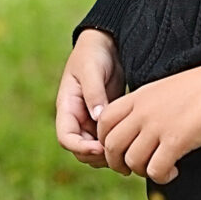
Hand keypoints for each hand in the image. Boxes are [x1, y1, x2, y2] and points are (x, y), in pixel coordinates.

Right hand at [56, 28, 123, 164]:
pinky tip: (134, 142)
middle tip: (121, 153)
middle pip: (81, 150)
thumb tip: (97, 118)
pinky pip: (110, 140)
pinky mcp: (107, 120)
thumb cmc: (93, 53)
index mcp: (67, 107)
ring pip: (96, 150)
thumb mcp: (91, 69)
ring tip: (129, 150)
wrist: (106, 43)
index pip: (66, 138)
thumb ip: (94, 93)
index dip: (81, 148)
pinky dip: (119, 145)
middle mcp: (78, 118)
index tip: (101, 148)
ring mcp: (92, 121)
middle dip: (98, 156)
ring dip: (110, 154)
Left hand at [97, 62, 200, 183]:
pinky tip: (173, 170)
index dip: (105, 142)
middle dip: (117, 163)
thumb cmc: (198, 88)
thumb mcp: (161, 91)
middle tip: (131, 169)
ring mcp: (158, 126)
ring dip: (142, 171)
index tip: (119, 151)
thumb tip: (135, 133)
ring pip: (132, 160)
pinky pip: (156, 169)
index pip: (103, 122)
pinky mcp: (176, 140)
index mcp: (136, 98)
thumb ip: (143, 108)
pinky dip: (161, 176)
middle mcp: (142, 111)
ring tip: (158, 169)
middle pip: (111, 145)